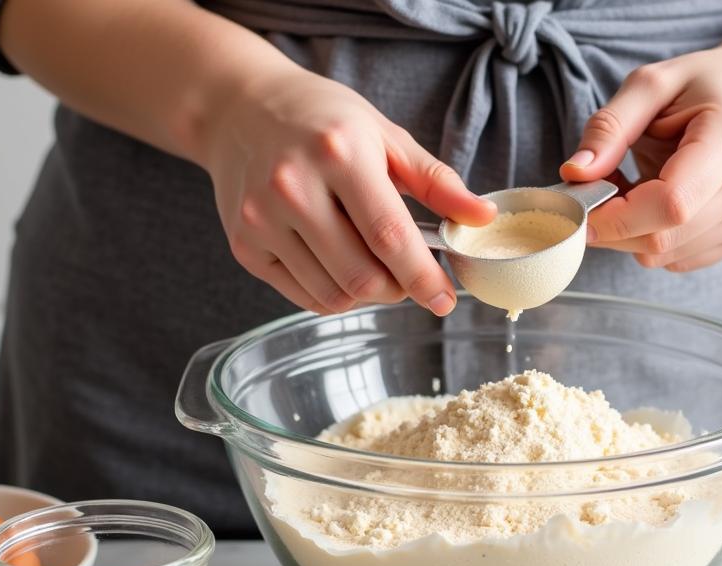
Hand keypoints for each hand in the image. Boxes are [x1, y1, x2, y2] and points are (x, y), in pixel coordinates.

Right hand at [203, 67, 494, 313]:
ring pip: (334, 295)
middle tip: (407, 276)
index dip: (423, 278)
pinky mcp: (244, 245)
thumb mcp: (385, 136)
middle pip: (362, 277)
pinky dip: (334, 295)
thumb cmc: (323, 121)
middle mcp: (293, 186)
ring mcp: (261, 219)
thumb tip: (483, 219)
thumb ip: (437, 183)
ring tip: (373, 266)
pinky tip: (339, 265)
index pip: (390, 237)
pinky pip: (304, 296)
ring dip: (367, 295)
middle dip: (398, 289)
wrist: (238, 109)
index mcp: (339, 153)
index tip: (445, 300)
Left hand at [560, 41, 721, 272]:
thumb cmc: (706, 85)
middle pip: (664, 239)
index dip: (618, 218)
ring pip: (667, 257)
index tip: (583, 210)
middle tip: (603, 195)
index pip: (670, 204)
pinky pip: (680, 260)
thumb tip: (575, 174)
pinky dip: (658, 240)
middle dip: (617, 229)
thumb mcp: (652, 84)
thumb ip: (609, 127)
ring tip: (639, 189)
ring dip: (635, 234)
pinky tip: (662, 205)